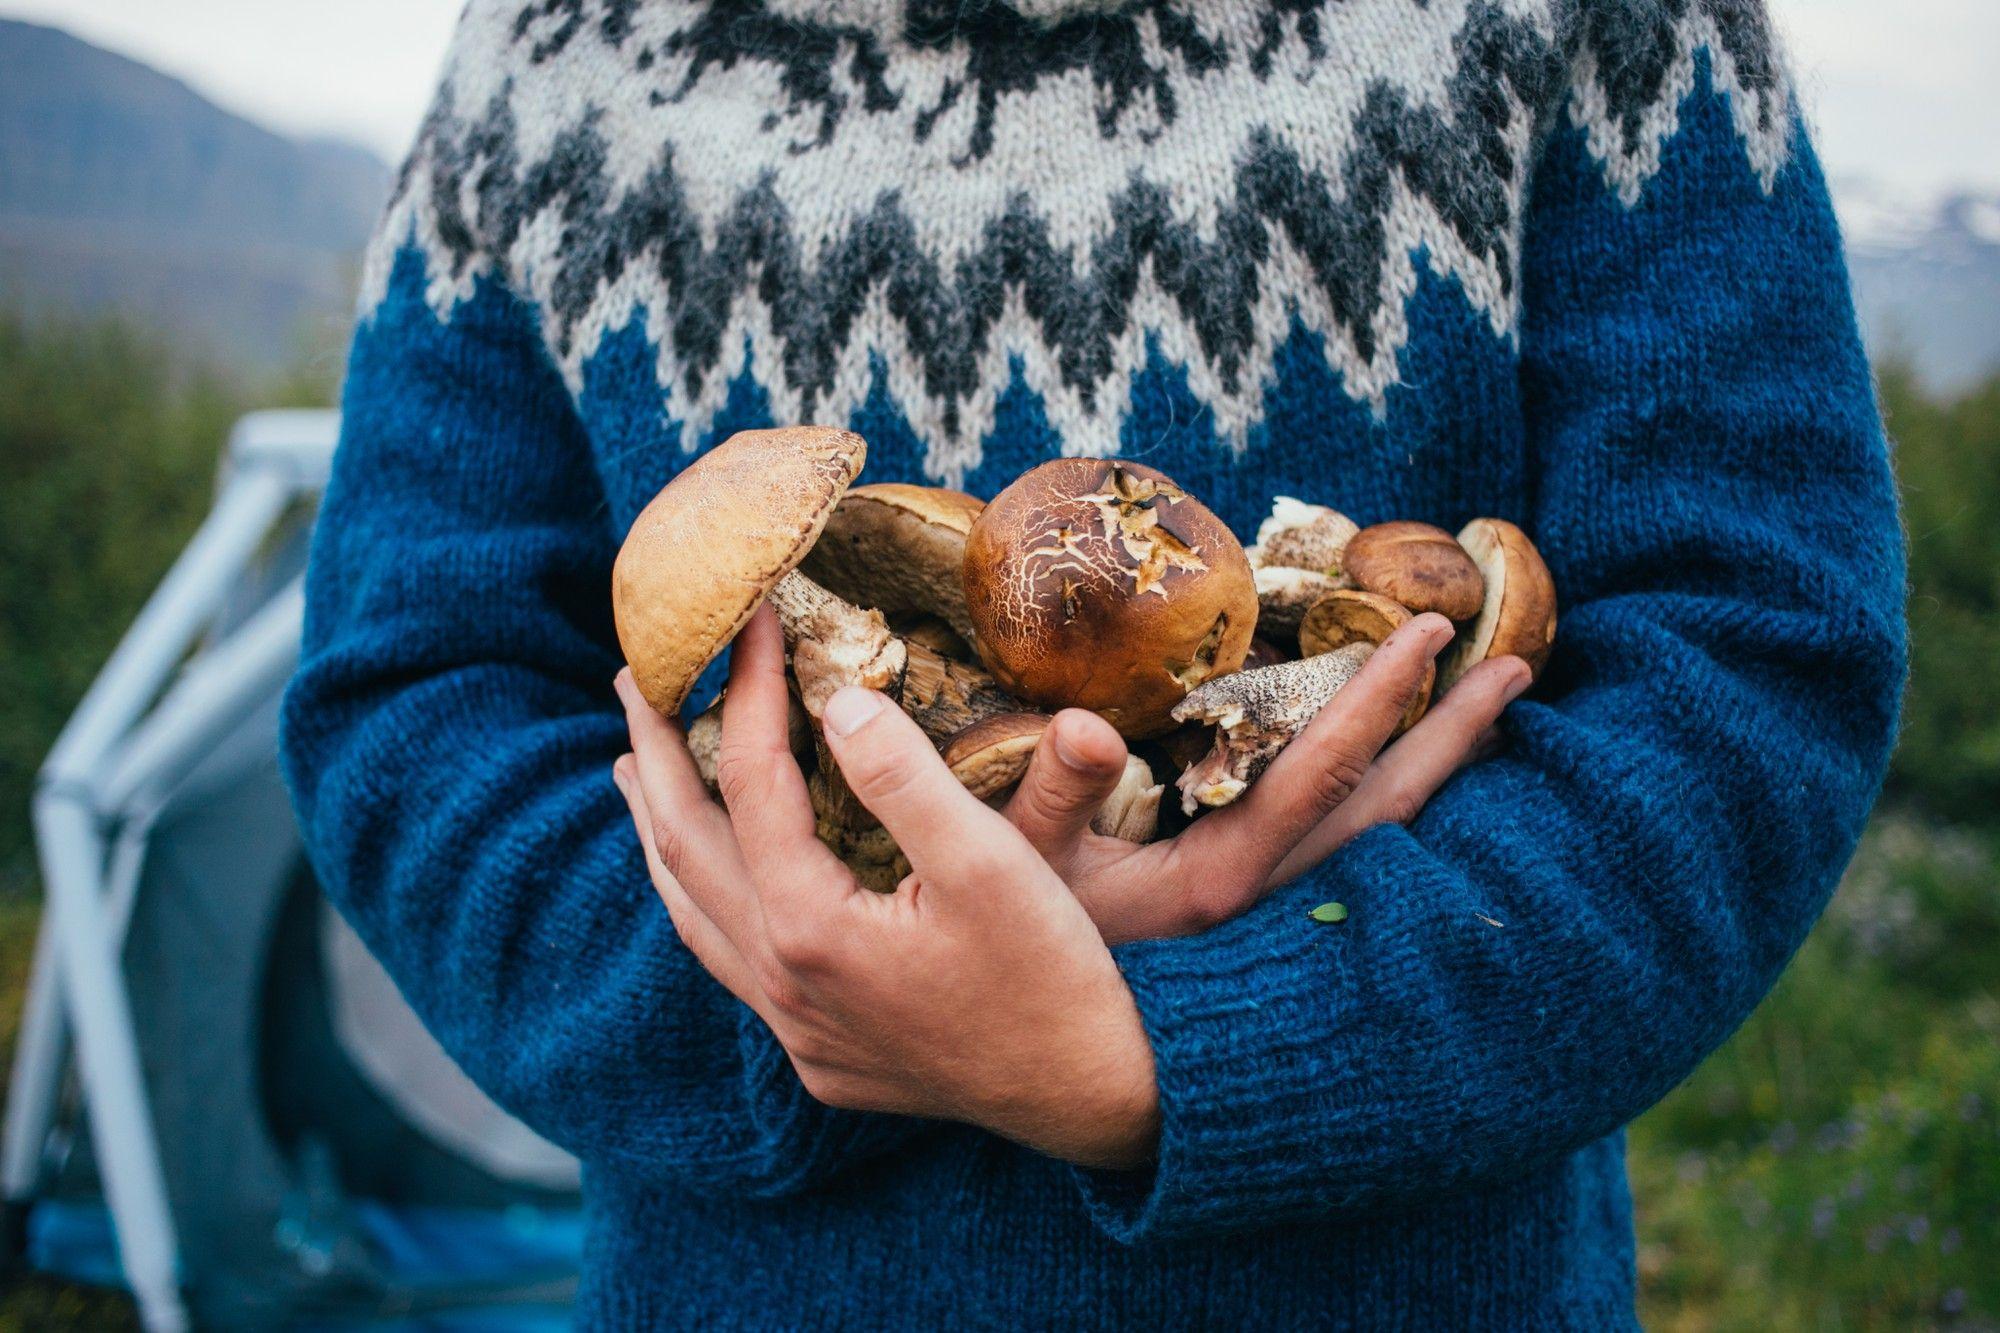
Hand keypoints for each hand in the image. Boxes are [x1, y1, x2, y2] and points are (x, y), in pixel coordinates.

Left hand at [611, 609, 1157, 1169]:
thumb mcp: (992, 861)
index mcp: (810, 928)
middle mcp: (780, 982)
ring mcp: (793, 1027)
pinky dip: (703, 895)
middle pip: (685, 844)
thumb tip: (834, 697)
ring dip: (660, 828)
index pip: (752, 780)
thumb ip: (903, 776)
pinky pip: (729, 958)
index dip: (747, 689)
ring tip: (635, 766)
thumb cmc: (1052, 976)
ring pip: (692, 911)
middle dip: (657, 751)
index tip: (752, 619)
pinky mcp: (818, 1053)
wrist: (1090, 1100)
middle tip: (633, 676)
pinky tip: (712, 876)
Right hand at [1000, 619, 1530, 943]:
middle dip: (1452, 735)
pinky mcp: (1268, 936)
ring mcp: (1274, 926)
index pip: (1319, 769)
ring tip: (1491, 722)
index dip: (1378, 695)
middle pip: (1385, 811)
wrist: (1043, 1062)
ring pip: (1384, 845)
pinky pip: (1360, 868)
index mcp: (1219, 880)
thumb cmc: (1011, 950)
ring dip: (1440, 779)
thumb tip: (1086, 724)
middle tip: (1516, 665)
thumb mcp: (1012, 867)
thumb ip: (1052, 793)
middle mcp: (1266, 906)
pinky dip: (1401, 821)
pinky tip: (1418, 795)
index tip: (1429, 628)